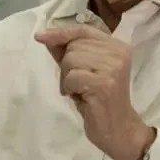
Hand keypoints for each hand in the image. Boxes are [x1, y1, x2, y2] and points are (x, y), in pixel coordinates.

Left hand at [34, 25, 154, 159]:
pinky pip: (72, 77)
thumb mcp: (83, 70)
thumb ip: (67, 52)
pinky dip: (69, 88)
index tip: (40, 36)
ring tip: (80, 90)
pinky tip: (81, 97)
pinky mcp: (104, 83)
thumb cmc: (98, 99)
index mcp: (117, 46)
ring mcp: (113, 67)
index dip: (61, 32)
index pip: (83, 30)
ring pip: (71, 60)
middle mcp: (118, 52)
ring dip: (67, 78)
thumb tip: (46, 35)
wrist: (118, 129)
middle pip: (74, 45)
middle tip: (78, 83)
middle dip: (67, 64)